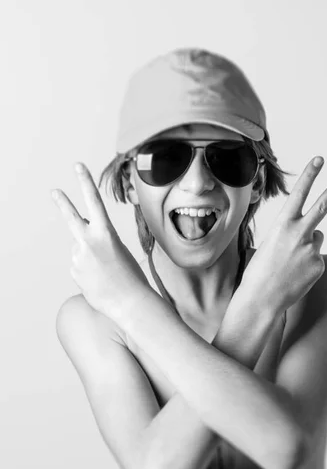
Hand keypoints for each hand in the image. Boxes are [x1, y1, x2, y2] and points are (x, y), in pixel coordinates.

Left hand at [52, 162, 149, 321]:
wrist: (130, 302)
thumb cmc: (131, 276)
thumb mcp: (119, 250)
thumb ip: (99, 239)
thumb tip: (82, 236)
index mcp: (106, 233)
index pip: (94, 201)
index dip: (85, 182)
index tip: (78, 166)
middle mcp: (89, 242)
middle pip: (72, 218)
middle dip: (63, 203)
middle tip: (54, 191)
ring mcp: (78, 257)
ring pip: (81, 251)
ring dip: (90, 259)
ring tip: (106, 272)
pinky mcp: (74, 271)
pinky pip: (79, 267)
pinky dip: (88, 272)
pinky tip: (100, 280)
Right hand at [241, 157, 326, 313]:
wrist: (261, 299)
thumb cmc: (259, 272)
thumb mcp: (270, 244)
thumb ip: (293, 235)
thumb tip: (317, 235)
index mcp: (282, 225)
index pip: (298, 194)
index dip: (309, 176)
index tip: (319, 160)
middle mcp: (299, 234)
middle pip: (323, 206)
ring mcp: (311, 250)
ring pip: (315, 239)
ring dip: (306, 247)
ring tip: (289, 263)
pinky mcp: (319, 265)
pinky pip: (316, 258)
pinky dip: (308, 265)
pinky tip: (295, 274)